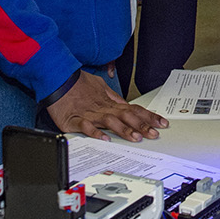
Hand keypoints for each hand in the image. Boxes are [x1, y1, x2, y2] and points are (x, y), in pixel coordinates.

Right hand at [46, 70, 168, 142]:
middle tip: (154, 134)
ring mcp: (90, 114)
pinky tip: (104, 139)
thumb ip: (112, 97)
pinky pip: (86, 127)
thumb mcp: (99, 86)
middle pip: (126, 116)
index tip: (162, 123)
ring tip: (136, 138)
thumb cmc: (77, 83)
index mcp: (110, 102)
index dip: (149, 117)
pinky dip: (96, 133)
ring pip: (110, 122)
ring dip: (124, 130)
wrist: (58, 79)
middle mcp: (103, 108)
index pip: (133, 109)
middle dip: (142, 125)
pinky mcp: (75, 120)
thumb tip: (125, 103)